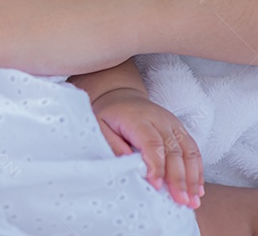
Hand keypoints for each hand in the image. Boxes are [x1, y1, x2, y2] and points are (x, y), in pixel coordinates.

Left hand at [91, 87, 203, 208]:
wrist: (121, 96)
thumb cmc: (109, 115)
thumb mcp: (100, 127)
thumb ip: (114, 146)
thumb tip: (130, 165)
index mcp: (137, 118)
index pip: (152, 143)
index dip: (156, 166)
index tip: (156, 186)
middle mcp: (159, 119)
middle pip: (174, 150)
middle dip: (179, 179)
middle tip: (181, 201)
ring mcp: (173, 124)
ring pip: (189, 151)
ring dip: (193, 178)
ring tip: (193, 201)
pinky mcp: (180, 129)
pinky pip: (194, 150)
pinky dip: (198, 171)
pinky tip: (197, 189)